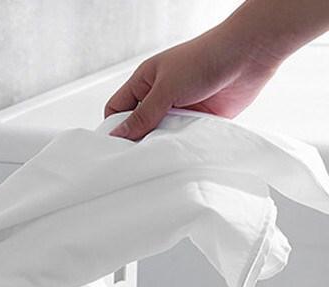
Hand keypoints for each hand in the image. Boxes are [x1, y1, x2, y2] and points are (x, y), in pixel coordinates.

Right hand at [105, 24, 279, 139]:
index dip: (113, 128)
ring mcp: (178, 110)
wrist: (248, 55)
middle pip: (137, 127)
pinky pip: (180, 140)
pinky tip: (178, 151)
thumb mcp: (166, 88)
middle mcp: (159, 97)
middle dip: (136, 141)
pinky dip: (179, 147)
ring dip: (160, 144)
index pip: (117, 109)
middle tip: (135, 157)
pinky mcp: (196, 121)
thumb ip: (142, 115)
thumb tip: (119, 135)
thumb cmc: (206, 57)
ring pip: (158, 136)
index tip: (114, 148)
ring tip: (158, 153)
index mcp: (145, 82)